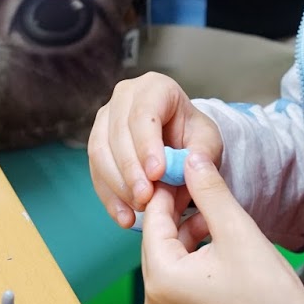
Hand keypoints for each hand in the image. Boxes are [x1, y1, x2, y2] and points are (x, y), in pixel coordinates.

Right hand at [88, 71, 223, 227]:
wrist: (181, 144)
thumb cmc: (194, 137)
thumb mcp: (208, 141)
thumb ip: (202, 153)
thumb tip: (190, 166)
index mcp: (155, 87)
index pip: (144, 113)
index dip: (147, 144)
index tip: (157, 174)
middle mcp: (124, 97)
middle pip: (118, 132)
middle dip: (130, 170)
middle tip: (146, 198)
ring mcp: (106, 118)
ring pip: (100, 151)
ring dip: (118, 185)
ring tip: (138, 208)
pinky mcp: (96, 143)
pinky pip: (95, 171)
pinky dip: (109, 196)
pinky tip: (124, 216)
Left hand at [141, 154, 303, 303]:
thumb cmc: (267, 289)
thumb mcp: (236, 229)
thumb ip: (209, 191)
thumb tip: (190, 157)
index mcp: (161, 281)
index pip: (153, 222)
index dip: (167, 190)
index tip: (179, 167)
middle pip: (156, 243)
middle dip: (175, 213)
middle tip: (196, 186)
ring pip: (166, 261)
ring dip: (185, 236)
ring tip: (213, 217)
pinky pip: (174, 283)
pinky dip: (189, 260)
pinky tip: (214, 244)